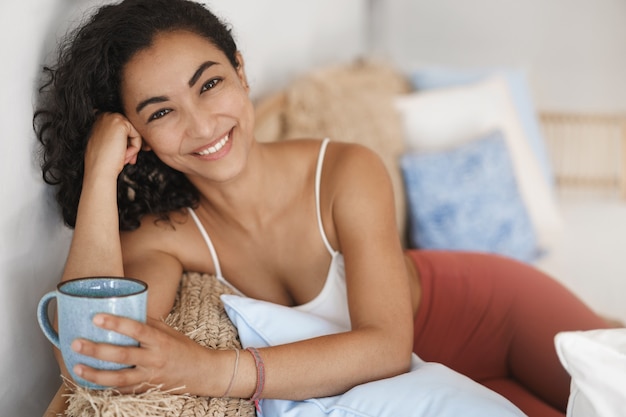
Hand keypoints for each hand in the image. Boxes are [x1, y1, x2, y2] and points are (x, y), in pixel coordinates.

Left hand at [70, 314, 212, 393]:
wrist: (202, 373)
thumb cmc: (184, 348)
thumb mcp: (169, 331)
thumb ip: (148, 323)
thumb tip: (124, 310)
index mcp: (161, 341)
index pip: (137, 330)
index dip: (116, 323)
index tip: (96, 317)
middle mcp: (154, 359)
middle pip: (122, 355)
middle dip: (97, 350)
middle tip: (76, 342)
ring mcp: (150, 377)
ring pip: (119, 378)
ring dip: (96, 374)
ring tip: (77, 366)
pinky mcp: (147, 389)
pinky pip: (123, 389)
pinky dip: (106, 386)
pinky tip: (90, 381)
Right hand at [84, 112, 142, 179]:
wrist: (98, 171)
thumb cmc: (103, 162)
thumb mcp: (110, 145)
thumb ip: (118, 137)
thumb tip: (133, 138)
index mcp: (100, 121)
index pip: (123, 130)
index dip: (126, 145)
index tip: (123, 156)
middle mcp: (105, 116)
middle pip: (130, 131)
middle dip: (131, 147)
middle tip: (126, 159)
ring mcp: (112, 118)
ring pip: (134, 133)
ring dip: (132, 149)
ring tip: (123, 158)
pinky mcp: (121, 123)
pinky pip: (137, 135)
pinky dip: (135, 148)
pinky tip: (124, 155)